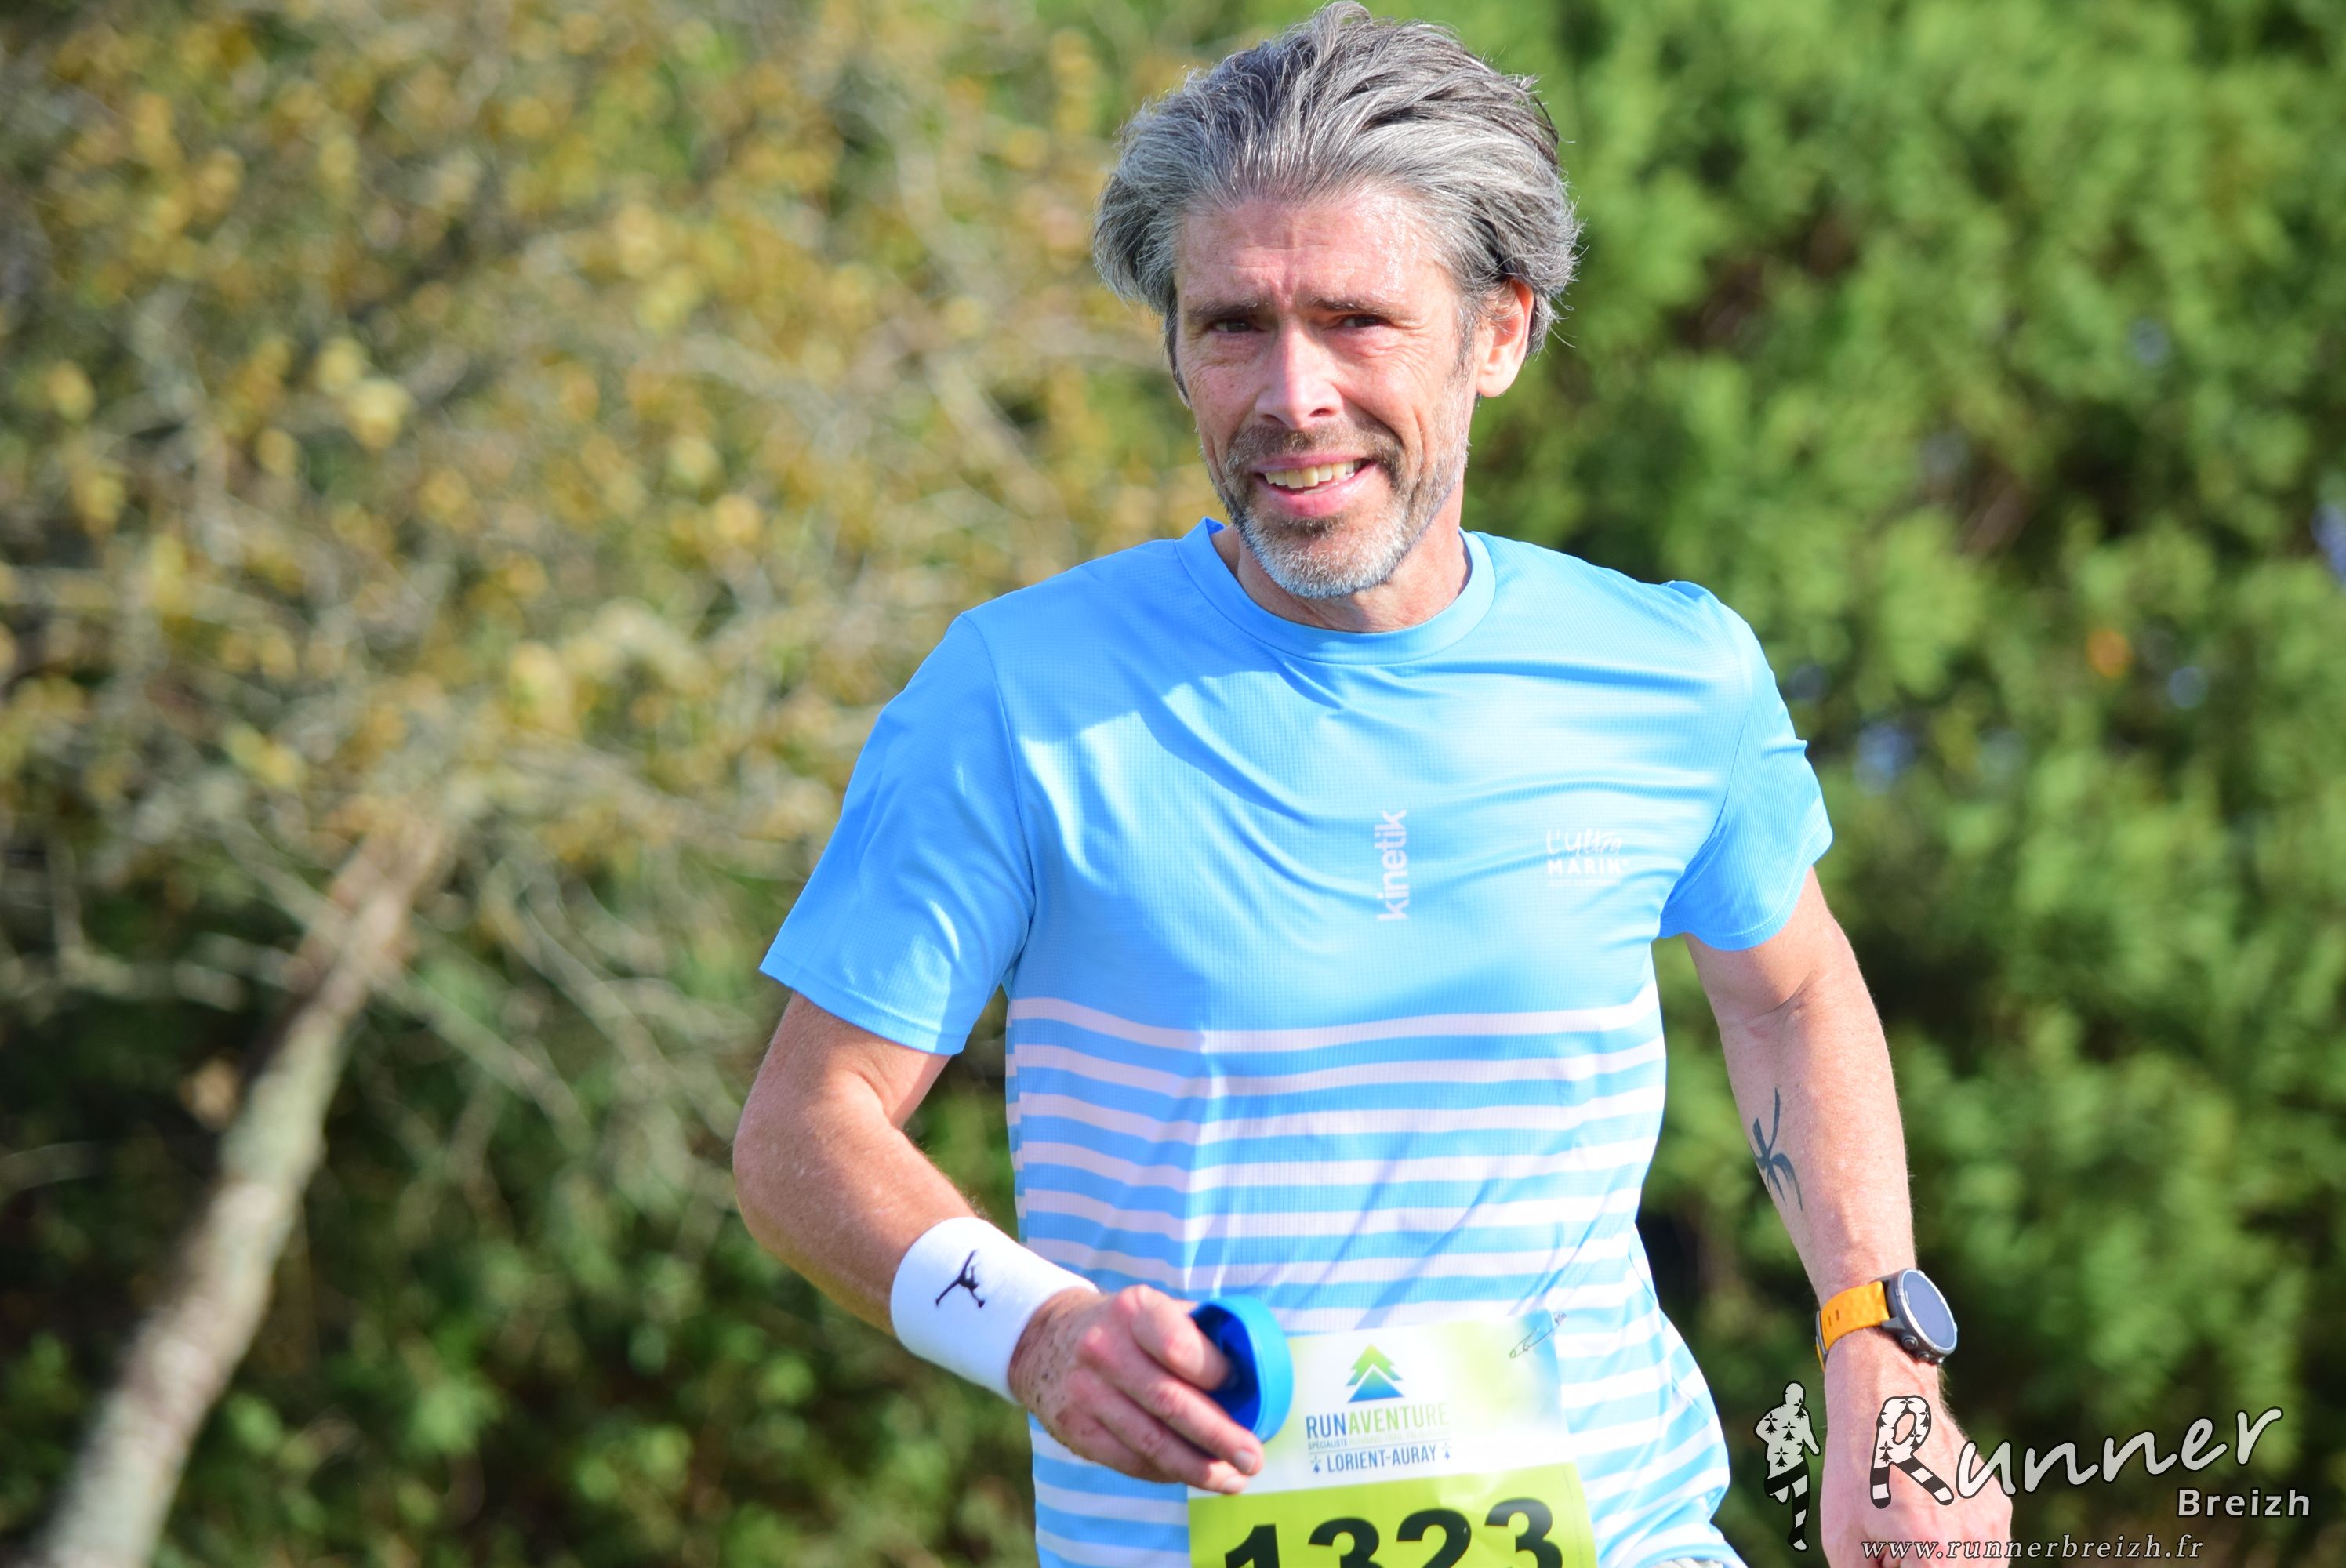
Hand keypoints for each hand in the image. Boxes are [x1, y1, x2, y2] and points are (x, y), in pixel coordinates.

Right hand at [1007, 1283, 1265, 1493]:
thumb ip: (1197, 1333)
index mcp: (1134, 1310)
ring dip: (1198, 1468)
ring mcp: (1085, 1392)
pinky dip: (1167, 1473)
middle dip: (1219, 1437)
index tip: (1247, 1393)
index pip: (1179, 1348)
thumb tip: (1254, 1374)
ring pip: (1151, 1443)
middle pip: (1170, 1403)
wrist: (1045, 1339)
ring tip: (1232, 1480)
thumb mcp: (1153, 1308)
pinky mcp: (1075, 1429)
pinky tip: (1192, 1475)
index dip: (1218, 1375)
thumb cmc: (1124, 1327)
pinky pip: (1130, 1461)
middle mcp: (1104, 1349)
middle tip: (1253, 1458)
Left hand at [1819, 1332, 2012, 1565]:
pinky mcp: (1998, 1507)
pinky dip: (1961, 1554)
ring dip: (1947, 1566)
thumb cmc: (1856, 1468)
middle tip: (1895, 1551)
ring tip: (1910, 1538)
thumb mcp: (1844, 1539)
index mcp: (1932, 1550)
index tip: (1891, 1564)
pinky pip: (1986, 1552)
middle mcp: (1972, 1539)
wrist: (1887, 1401)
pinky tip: (1926, 1523)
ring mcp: (1991, 1522)